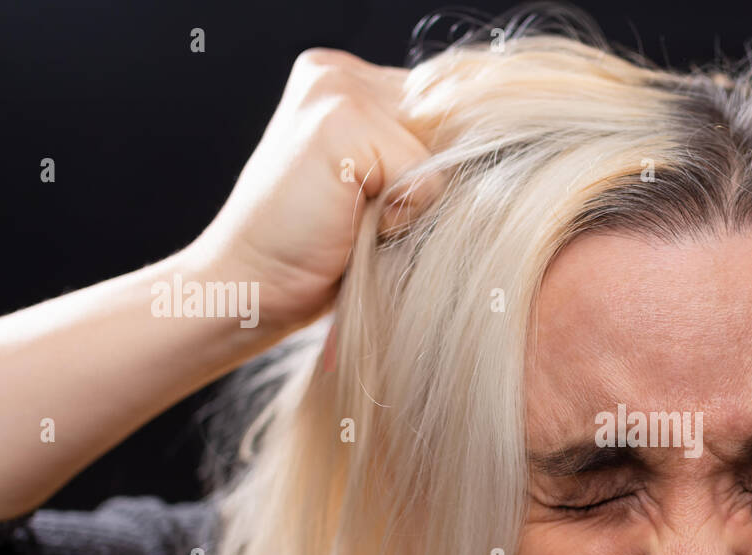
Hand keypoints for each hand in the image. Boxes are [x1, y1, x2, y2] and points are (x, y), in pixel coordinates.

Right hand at [186, 48, 429, 331]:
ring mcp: (337, 87)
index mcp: (350, 81)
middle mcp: (341, 71)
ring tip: (356, 219)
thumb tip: (501, 148)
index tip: (382, 203)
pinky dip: (401, 215)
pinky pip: (426, 174)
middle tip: (361, 215)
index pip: (448, 109)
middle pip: (454, 125)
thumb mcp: (382, 190)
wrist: (250, 287)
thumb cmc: (321, 254)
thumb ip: (425, 154)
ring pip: (443, 150)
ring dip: (417, 201)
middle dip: (430, 185)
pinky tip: (350, 223)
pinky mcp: (340, 118)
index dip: (440, 169)